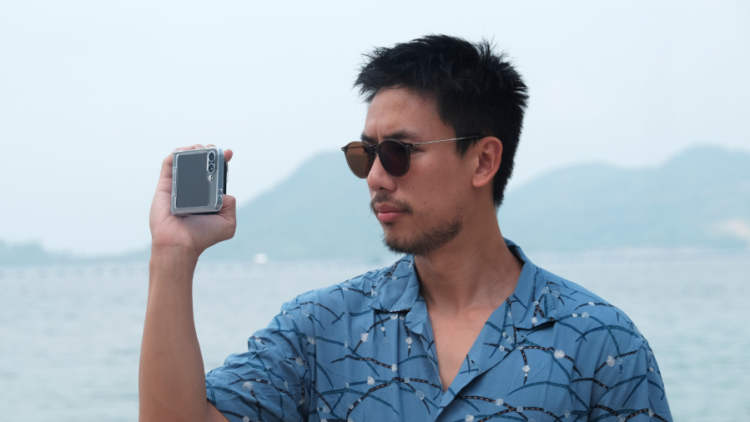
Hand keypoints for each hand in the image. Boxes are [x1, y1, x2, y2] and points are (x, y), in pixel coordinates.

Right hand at [149, 144, 235, 258]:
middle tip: (213, 150)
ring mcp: (178, 186)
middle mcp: (192, 190)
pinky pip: (168, 165)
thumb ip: (231, 206)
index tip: (228, 153)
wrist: (181, 243)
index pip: (214, 174)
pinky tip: (186, 151)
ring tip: (201, 149)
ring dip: (193, 151)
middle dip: (208, 153)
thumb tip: (226, 193)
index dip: (221, 161)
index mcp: (206, 197)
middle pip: (200, 164)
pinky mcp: (164, 186)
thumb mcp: (227, 224)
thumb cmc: (202, 236)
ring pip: (184, 161)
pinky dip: (176, 154)